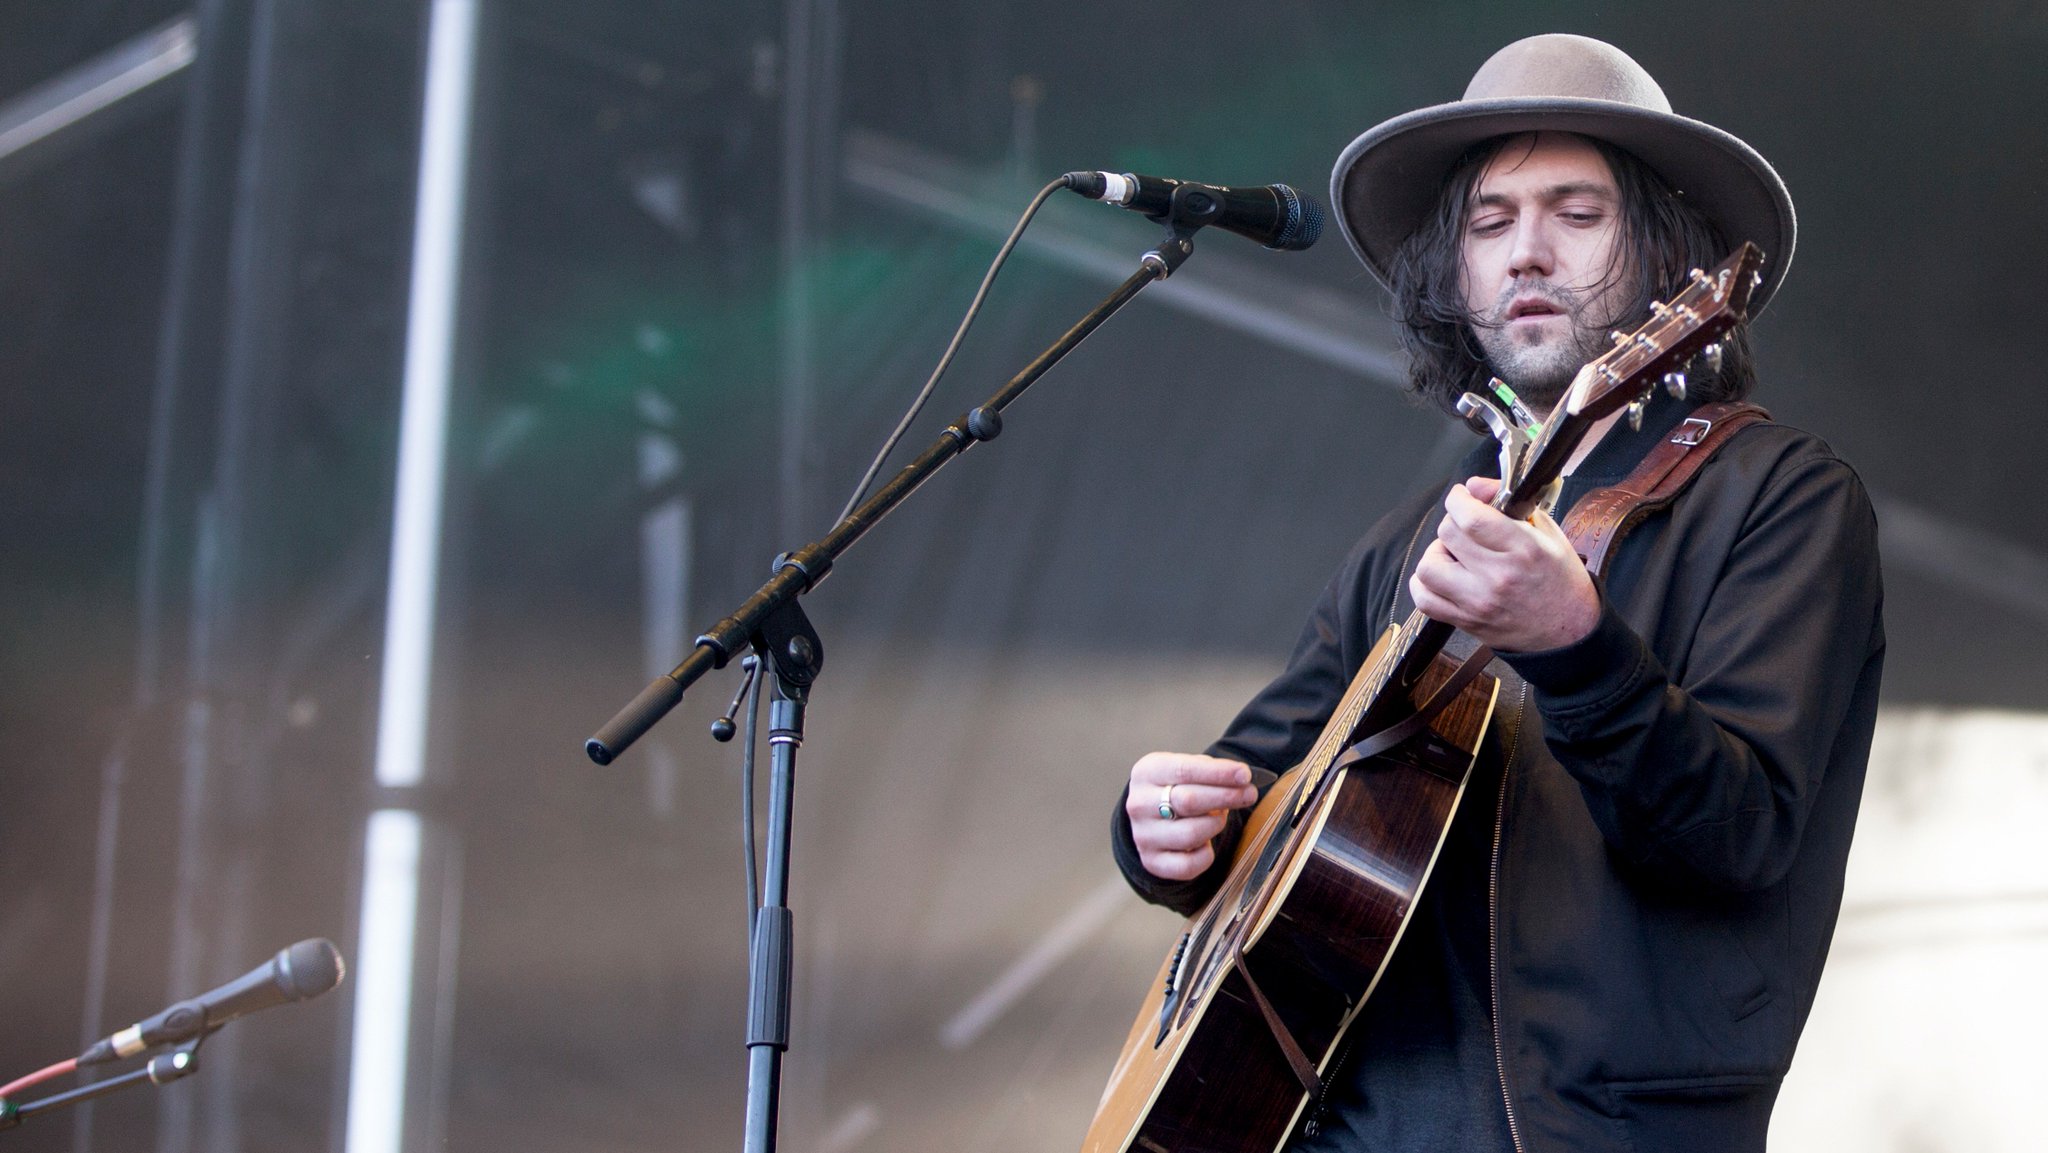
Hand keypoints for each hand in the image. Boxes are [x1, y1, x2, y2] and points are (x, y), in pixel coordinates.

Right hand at [1126, 753, 1259, 880]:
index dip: (1219, 773)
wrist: (1151, 816)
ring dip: (1215, 824)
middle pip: (1189, 801)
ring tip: (1220, 816)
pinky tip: (1207, 843)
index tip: (1245, 774)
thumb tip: (1241, 777)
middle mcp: (1139, 804)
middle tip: (1249, 794)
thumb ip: (1209, 770)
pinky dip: (1206, 855)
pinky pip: (1188, 864)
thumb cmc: (1176, 787)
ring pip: (1191, 834)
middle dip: (1226, 797)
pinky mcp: (1152, 862)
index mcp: (1146, 773)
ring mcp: (1143, 836)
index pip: (1185, 770)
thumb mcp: (1185, 768)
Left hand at [1408, 476, 1599, 652]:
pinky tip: (1443, 576)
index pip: (1471, 517)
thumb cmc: (1560, 578)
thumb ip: (1510, 503)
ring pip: (1428, 567)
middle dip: (1453, 522)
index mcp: (1523, 550)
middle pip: (1448, 534)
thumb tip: (1474, 486)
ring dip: (1436, 553)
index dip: (1458, 499)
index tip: (1462, 496)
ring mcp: (1478, 602)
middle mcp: (1497, 577)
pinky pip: (1424, 600)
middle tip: (1466, 526)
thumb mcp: (1547, 531)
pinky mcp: (1466, 621)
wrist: (1568, 632)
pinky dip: (1425, 584)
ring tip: (1455, 554)